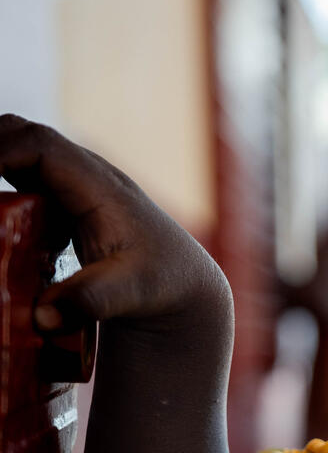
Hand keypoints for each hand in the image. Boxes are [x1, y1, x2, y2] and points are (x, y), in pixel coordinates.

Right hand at [0, 114, 230, 333]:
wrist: (184, 284)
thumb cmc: (165, 281)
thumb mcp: (132, 292)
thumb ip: (89, 299)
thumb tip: (42, 316)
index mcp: (100, 186)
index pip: (40, 145)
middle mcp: (85, 176)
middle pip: (23, 136)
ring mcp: (74, 187)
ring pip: (21, 155)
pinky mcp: (64, 205)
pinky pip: (22, 181)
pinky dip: (0, 190)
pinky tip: (1, 223)